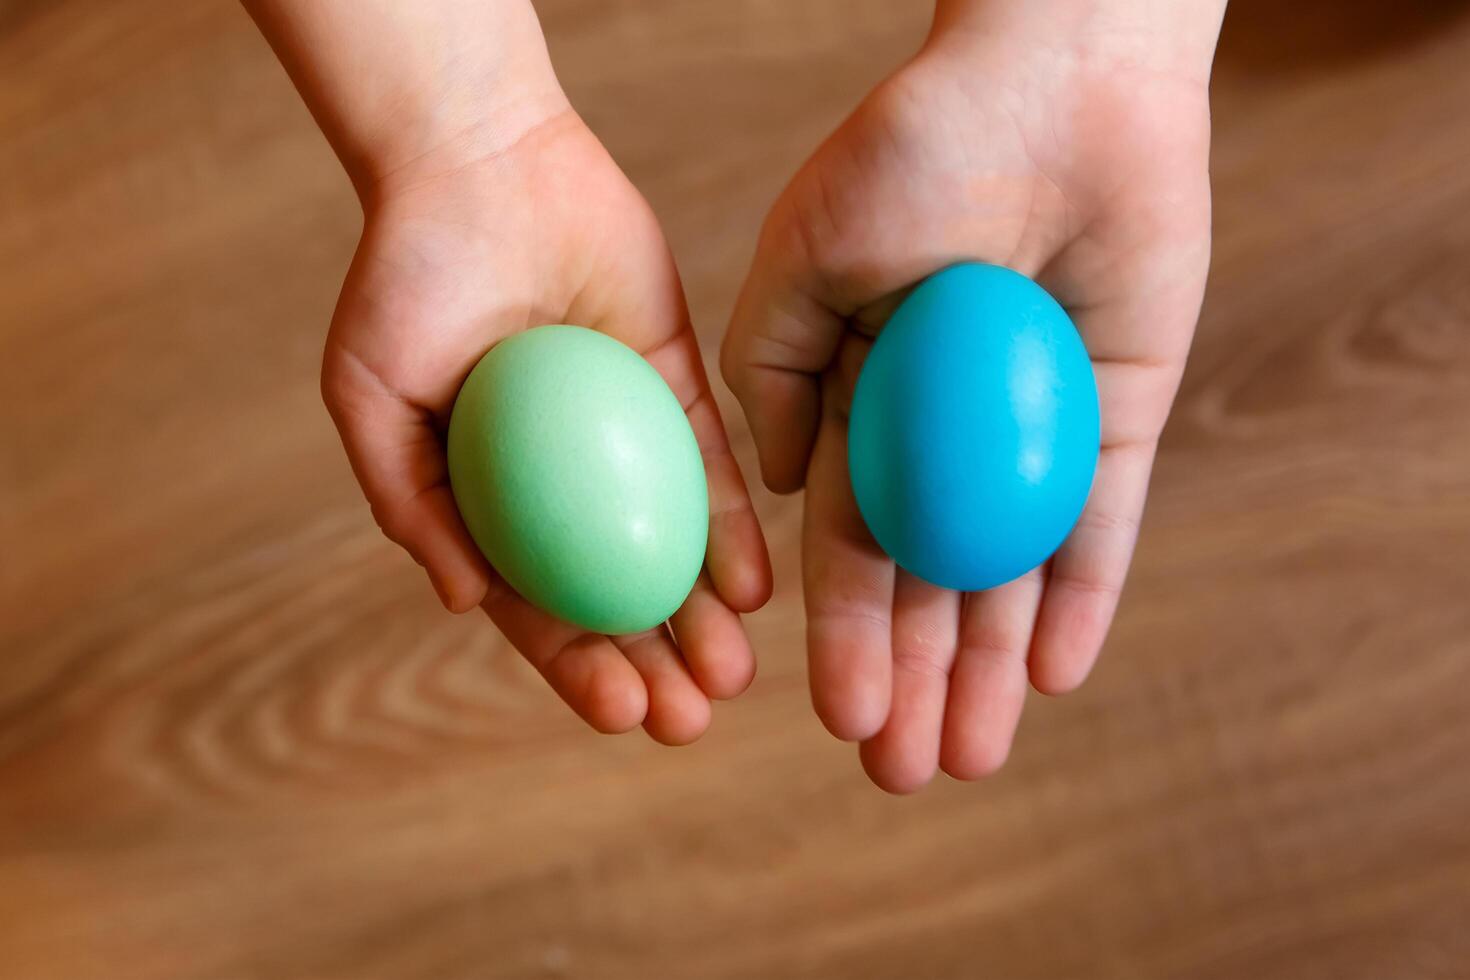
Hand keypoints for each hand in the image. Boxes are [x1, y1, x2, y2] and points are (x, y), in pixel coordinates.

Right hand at [246, 0, 771, 742]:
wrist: (482, 162)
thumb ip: (409, 501)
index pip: (537, 601)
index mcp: (488, 495)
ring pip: (671, 543)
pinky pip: (710, 464)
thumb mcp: (371, 396)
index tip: (619, 714)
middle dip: (652, 663)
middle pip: (615, 590)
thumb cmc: (408, 278)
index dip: (577, 665)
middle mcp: (562, 478)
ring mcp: (624, 432)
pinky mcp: (677, 380)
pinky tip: (751, 585)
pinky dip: (731, 526)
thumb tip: (465, 605)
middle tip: (690, 719)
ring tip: (732, 674)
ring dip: (701, 615)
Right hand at [722, 0, 1223, 790]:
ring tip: (964, 760)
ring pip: (1007, 573)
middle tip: (895, 774)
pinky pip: (1099, 524)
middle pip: (926, 581)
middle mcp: (943, 433)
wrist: (1052, 82)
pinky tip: (1049, 678)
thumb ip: (770, 370)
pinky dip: (1078, 598)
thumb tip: (774, 490)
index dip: (840, 632)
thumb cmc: (913, 153)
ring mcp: (1029, 431)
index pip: (848, 543)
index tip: (829, 714)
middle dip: (909, 678)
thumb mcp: (803, 257)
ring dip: (985, 669)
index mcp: (862, 403)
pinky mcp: (1115, 417)